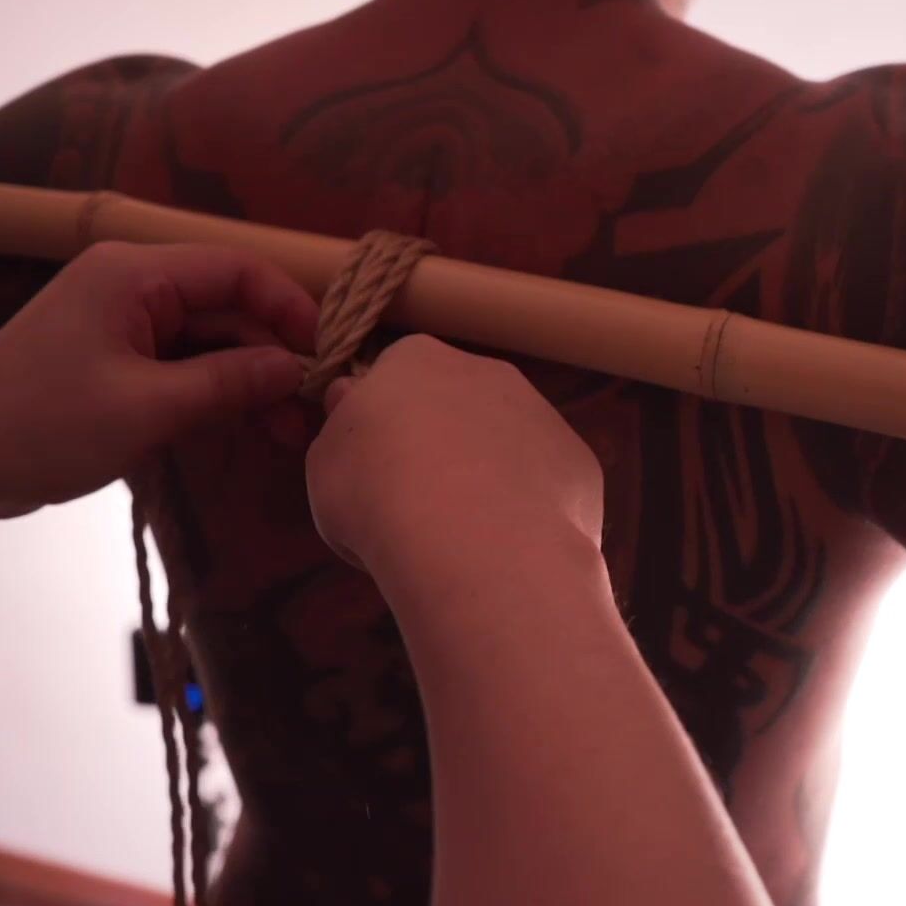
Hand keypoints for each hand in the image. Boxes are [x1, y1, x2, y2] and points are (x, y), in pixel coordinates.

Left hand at [0, 242, 317, 521]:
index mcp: (132, 274)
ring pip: (207, 342)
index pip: (236, 270)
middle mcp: (128, 285)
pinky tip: (248, 429)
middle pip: (226, 308)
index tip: (327, 355)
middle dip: (273, 356)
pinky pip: (179, 367)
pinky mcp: (110, 362)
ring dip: (248, 383)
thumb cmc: (41, 427)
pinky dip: (214, 395)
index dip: (290, 308)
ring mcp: (118, 324)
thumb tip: (296, 368)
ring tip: (288, 435)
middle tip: (312, 413)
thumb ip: (227, 383)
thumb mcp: (147, 408)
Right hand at [305, 334, 602, 578]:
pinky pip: (545, 484)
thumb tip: (352, 402)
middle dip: (441, 446)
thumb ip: (343, 429)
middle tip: (416, 506)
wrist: (476, 545)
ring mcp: (542, 414)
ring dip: (488, 478)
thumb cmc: (378, 497)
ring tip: (465, 537)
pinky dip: (528, 511)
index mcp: (415, 359)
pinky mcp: (580, 461)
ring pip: (506, 445)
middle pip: (456, 405)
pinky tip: (509, 546)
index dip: (381, 426)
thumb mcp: (325, 464)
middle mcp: (486, 371)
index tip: (371, 470)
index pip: (393, 378)